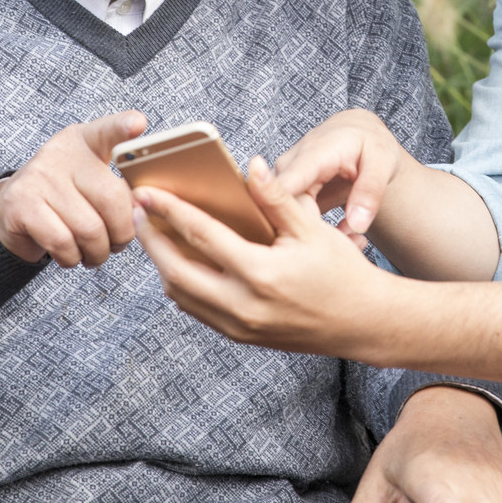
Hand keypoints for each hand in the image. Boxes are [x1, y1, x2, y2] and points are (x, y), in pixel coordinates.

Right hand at [0, 110, 147, 266]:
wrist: (13, 210)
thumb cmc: (65, 197)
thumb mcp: (91, 179)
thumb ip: (119, 187)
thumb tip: (142, 209)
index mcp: (85, 142)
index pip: (107, 131)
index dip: (122, 127)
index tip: (138, 124)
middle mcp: (61, 154)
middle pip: (112, 199)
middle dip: (121, 234)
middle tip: (116, 244)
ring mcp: (38, 178)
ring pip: (89, 229)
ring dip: (97, 253)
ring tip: (93, 253)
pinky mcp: (21, 205)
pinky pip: (62, 242)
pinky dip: (71, 258)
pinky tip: (69, 254)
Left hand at [132, 153, 393, 355]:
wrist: (362, 323)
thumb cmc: (342, 272)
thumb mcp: (311, 230)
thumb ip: (276, 198)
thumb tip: (250, 165)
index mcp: (260, 274)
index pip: (201, 236)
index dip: (169, 211)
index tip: (145, 193)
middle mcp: (243, 305)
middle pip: (176, 270)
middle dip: (152, 240)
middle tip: (139, 212)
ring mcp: (239, 326)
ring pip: (180, 295)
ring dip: (162, 264)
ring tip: (155, 234)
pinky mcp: (240, 337)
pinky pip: (196, 310)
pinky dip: (181, 285)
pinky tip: (180, 263)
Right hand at [272, 108, 409, 237]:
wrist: (359, 132)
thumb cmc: (371, 144)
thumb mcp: (382, 163)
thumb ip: (370, 193)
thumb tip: (356, 226)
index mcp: (314, 153)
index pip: (286, 183)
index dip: (280, 209)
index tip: (295, 239)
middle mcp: (291, 164)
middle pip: (281, 206)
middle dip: (309, 232)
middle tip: (351, 243)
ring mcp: (286, 177)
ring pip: (284, 214)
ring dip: (314, 232)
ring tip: (353, 239)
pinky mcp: (287, 190)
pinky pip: (292, 215)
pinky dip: (315, 229)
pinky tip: (344, 232)